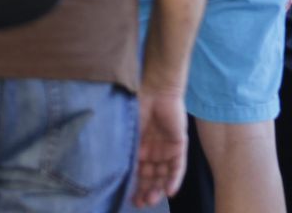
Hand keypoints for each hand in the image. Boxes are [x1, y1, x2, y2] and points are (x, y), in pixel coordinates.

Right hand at [132, 90, 187, 207]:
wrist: (156, 90)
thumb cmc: (138, 108)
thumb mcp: (128, 136)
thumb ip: (125, 154)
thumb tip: (112, 177)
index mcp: (140, 150)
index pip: (138, 174)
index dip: (135, 188)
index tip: (129, 200)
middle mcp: (154, 151)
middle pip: (152, 177)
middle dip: (147, 191)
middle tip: (141, 203)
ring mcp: (166, 148)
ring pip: (164, 174)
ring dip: (159, 188)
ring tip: (152, 199)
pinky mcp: (179, 143)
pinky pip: (178, 165)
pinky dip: (174, 179)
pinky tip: (170, 191)